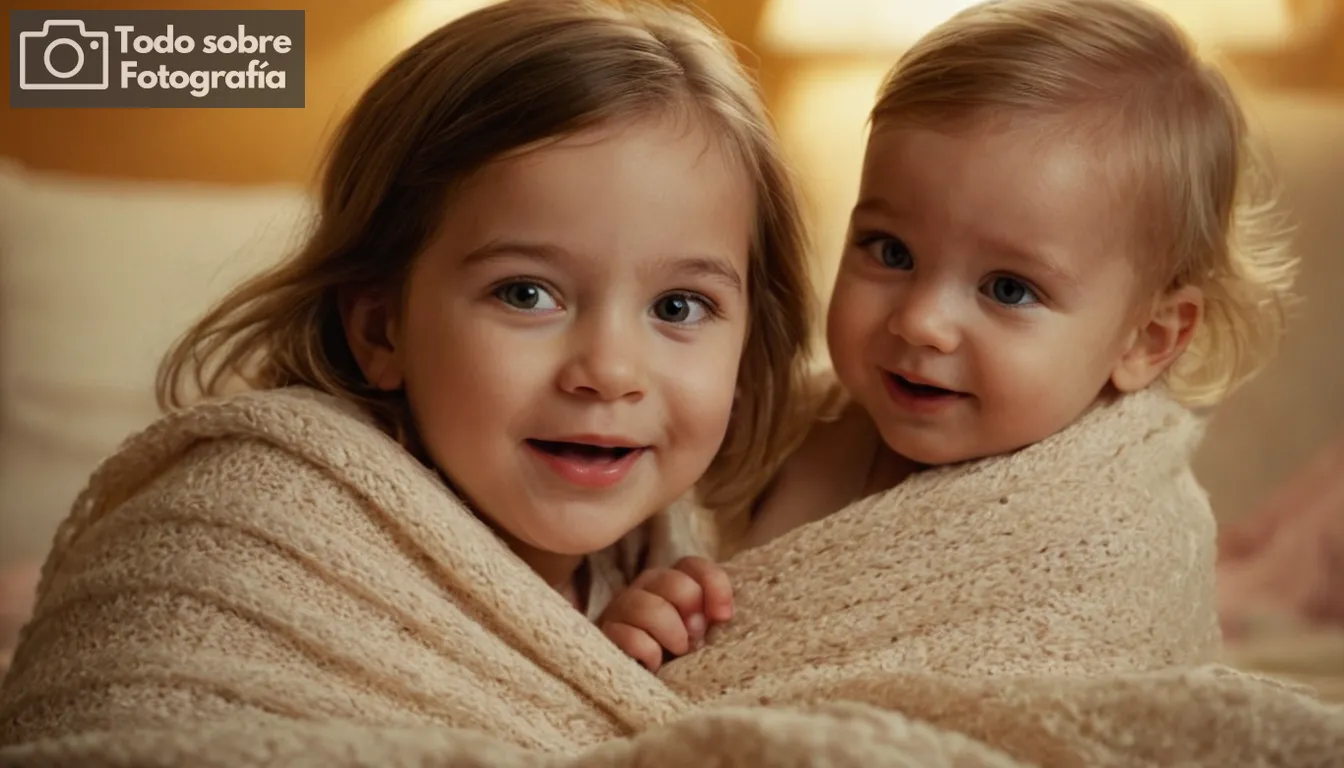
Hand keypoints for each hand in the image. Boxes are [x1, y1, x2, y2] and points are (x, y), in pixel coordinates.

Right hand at [598, 556, 732, 671]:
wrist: (642, 689)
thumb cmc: (675, 659)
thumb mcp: (700, 635)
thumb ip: (711, 616)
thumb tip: (721, 614)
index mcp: (668, 584)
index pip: (691, 565)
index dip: (713, 585)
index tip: (723, 617)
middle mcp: (643, 590)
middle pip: (671, 581)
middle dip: (691, 613)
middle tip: (695, 639)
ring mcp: (620, 611)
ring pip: (645, 605)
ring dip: (671, 633)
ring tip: (677, 652)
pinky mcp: (605, 636)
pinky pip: (627, 636)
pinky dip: (647, 652)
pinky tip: (654, 666)